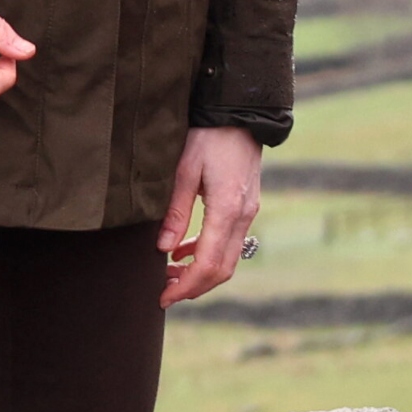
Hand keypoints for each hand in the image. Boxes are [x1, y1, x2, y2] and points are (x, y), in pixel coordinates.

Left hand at [155, 127, 261, 309]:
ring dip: (200, 273)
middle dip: (193, 287)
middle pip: (223, 270)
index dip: (186, 287)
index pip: (209, 264)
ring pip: (228, 259)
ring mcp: (248, 212)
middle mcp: (243, 216)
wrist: (239, 113)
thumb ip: (175, 211)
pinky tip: (182, 251)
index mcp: (227, 209)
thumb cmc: (208, 136)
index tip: (163, 297)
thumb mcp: (185, 170)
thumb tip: (162, 248)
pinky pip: (229, 242)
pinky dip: (207, 254)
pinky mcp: (245, 206)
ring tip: (169, 274)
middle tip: (164, 292)